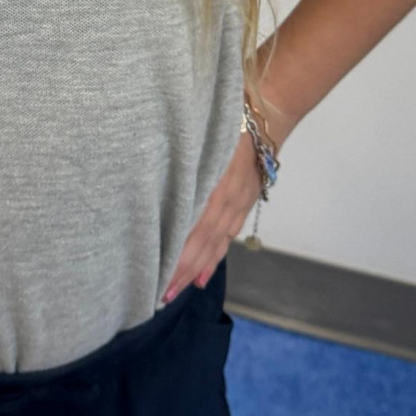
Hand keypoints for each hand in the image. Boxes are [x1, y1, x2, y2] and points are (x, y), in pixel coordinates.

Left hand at [163, 130, 260, 305]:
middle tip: (162, 296)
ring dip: (196, 270)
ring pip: (215, 245)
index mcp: (213, 188)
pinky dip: (215, 258)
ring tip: (178, 291)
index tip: (158, 276)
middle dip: (182, 272)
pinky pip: (228, 237)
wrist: (264, 118)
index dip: (177, 257)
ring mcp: (238, 205)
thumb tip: (151, 183)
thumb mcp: (200, 141)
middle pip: (202, 244)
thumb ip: (181, 164)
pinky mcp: (244, 204)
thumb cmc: (224, 122)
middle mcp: (226, 202)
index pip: (192, 232)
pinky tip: (202, 275)